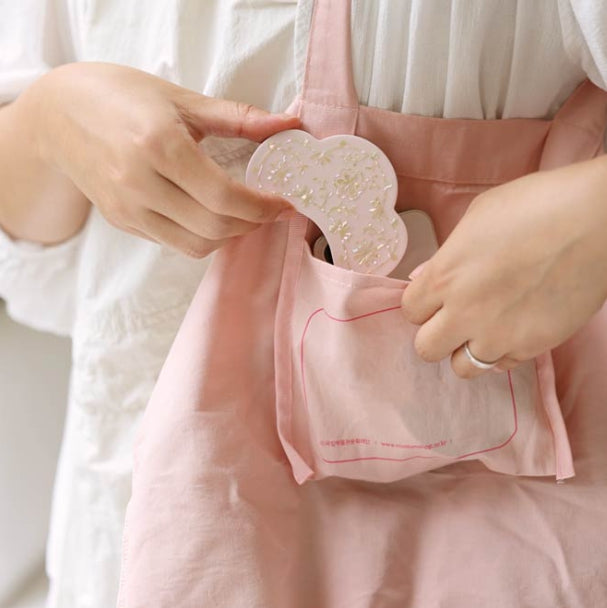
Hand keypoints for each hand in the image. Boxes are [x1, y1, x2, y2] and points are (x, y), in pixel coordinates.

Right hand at [22, 62, 299, 256]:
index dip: (263, 206)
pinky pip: (175, 243)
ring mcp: (129, 209)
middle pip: (214, 227)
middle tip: (271, 208)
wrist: (56, 115)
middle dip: (253, 223)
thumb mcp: (180, 98)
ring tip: (245, 213)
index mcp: (159, 147)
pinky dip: (203, 237)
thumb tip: (288, 124)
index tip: (285, 201)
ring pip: (196, 246)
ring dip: (230, 235)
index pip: (225, 197)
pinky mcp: (123, 222)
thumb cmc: (120, 97)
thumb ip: (238, 116)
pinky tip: (214, 216)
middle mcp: (140, 184)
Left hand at [401, 156, 606, 377]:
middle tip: (453, 318)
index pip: (409, 312)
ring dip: (466, 350)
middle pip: (426, 349)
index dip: (421, 304)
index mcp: (445, 277)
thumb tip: (425, 277)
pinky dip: (502, 352)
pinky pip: (503, 365)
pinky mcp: (534, 346)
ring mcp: (500, 335)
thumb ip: (446, 255)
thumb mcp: (477, 218)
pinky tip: (513, 328)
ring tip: (483, 329)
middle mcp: (465, 313)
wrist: (598, 219)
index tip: (434, 298)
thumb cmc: (535, 205)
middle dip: (435, 334)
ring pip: (462, 368)